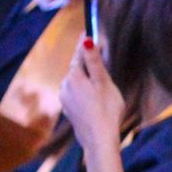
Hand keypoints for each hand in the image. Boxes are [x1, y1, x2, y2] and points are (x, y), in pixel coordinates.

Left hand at [60, 36, 124, 158]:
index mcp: (74, 76)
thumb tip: (86, 41)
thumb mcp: (104, 83)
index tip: (87, 32)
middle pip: (77, 69)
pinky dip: (84, 93)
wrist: (99, 139)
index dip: (84, 44)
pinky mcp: (68, 110)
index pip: (79, 55)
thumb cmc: (106, 110)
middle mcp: (65, 85)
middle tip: (100, 61)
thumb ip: (94, 62)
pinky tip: (94, 100)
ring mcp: (65, 99)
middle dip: (87, 64)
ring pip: (76, 83)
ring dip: (85, 80)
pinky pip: (76, 95)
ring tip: (99, 85)